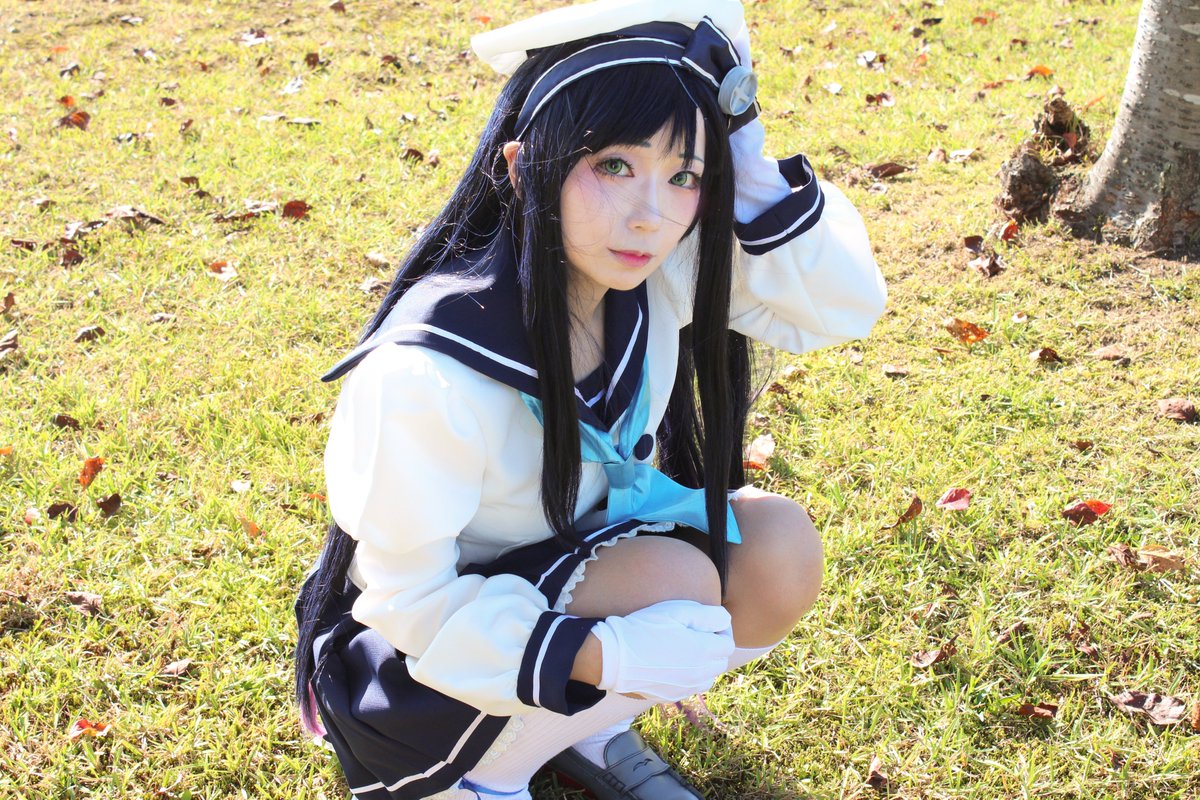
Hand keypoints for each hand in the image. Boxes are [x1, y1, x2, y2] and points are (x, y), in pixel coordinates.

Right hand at [591, 600, 733, 701]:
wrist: (612, 656)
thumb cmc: (644, 628)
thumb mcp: (677, 611)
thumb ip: (707, 615)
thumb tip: (724, 621)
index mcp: (704, 651)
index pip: (728, 643)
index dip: (720, 630)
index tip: (704, 623)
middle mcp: (699, 674)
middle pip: (719, 661)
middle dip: (713, 647)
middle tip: (693, 634)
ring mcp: (685, 688)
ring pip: (707, 677)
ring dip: (703, 664)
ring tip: (683, 650)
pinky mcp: (671, 696)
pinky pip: (690, 687)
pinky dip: (688, 676)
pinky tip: (670, 664)